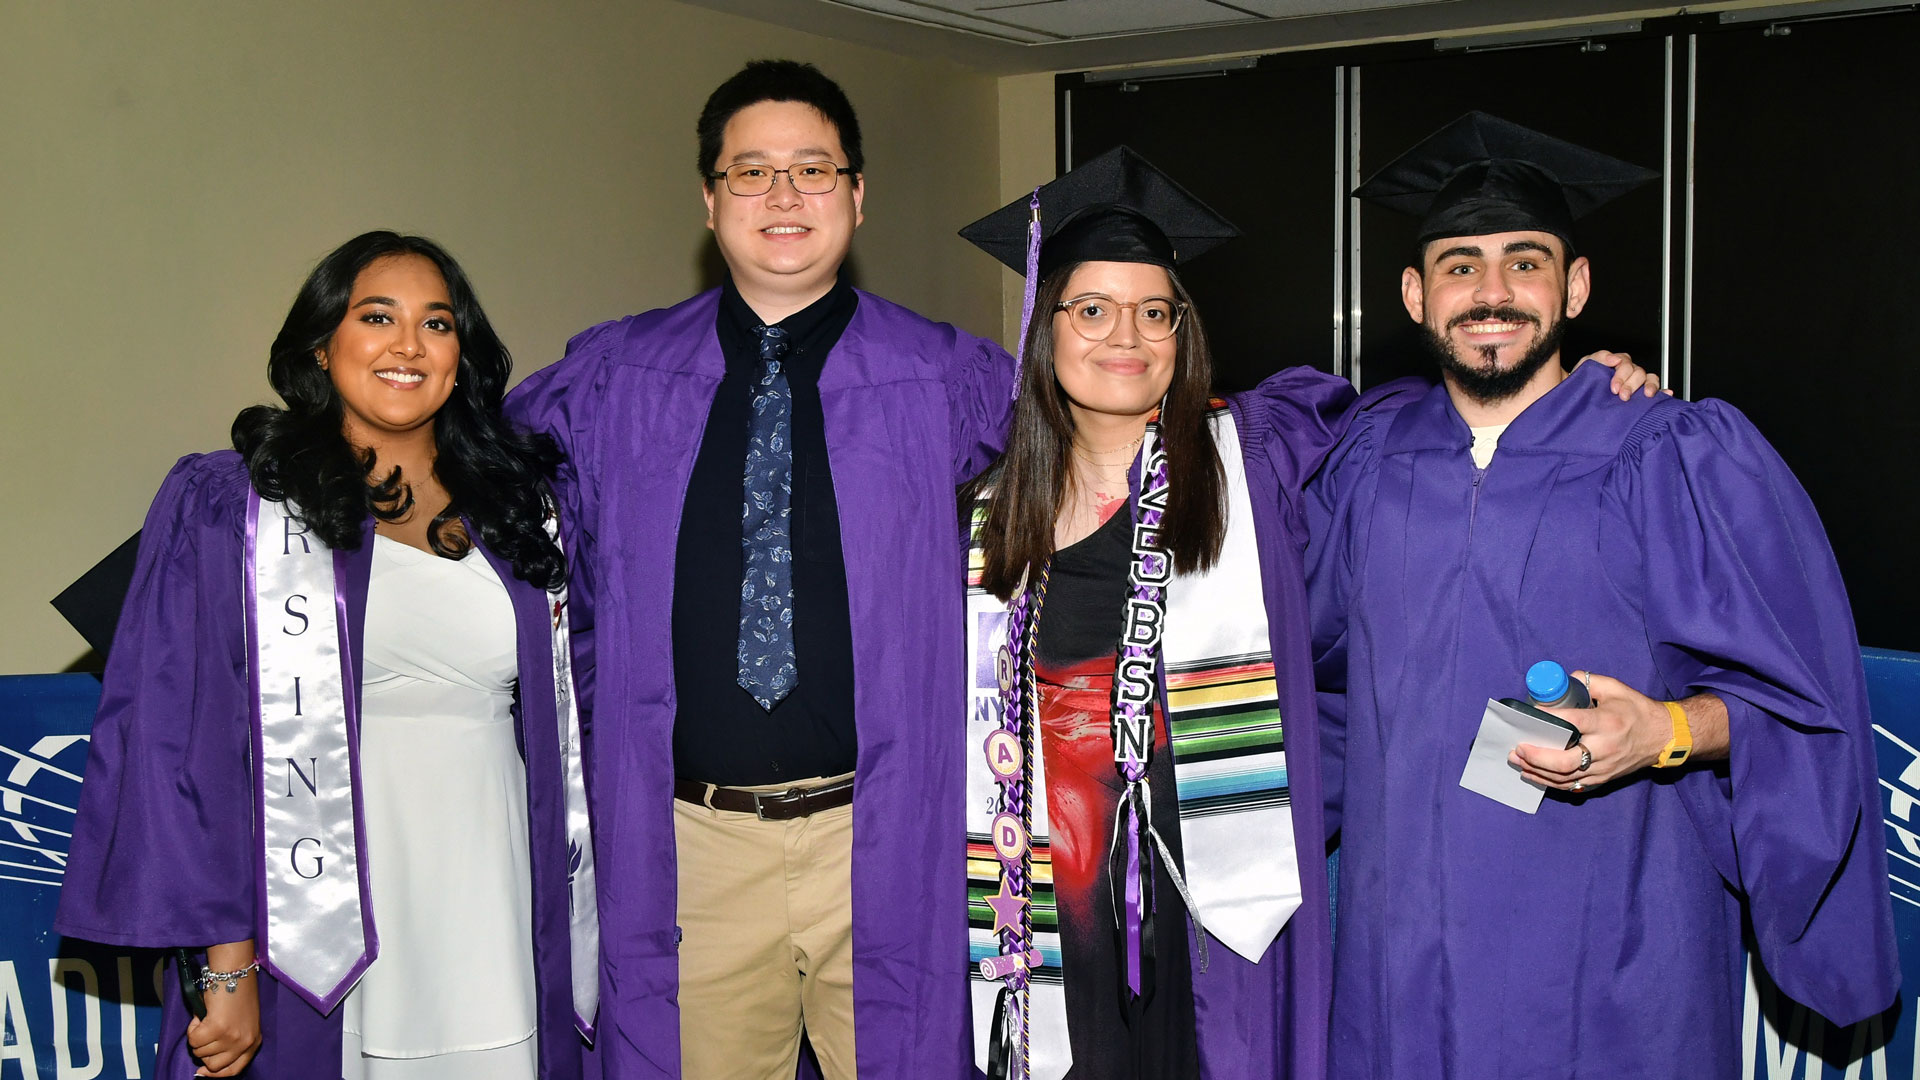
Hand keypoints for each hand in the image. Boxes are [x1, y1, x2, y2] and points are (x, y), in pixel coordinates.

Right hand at [188, 943, 262, 1076]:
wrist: (235, 974)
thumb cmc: (236, 995)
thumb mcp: (241, 1024)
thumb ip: (231, 1043)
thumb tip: (205, 1066)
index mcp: (253, 1042)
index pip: (234, 1070)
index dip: (216, 1073)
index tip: (202, 1070)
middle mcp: (245, 1042)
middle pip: (213, 1065)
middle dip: (203, 1050)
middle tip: (205, 1032)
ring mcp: (232, 1037)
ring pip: (200, 1051)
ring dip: (197, 1037)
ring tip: (206, 1019)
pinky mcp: (218, 1029)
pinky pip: (194, 1040)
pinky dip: (192, 1028)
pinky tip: (201, 1016)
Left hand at [1509, 672, 1672, 792]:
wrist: (1664, 737)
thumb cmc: (1637, 711)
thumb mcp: (1616, 688)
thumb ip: (1588, 682)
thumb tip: (1561, 680)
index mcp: (1607, 722)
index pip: (1574, 722)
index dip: (1550, 719)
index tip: (1530, 715)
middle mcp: (1605, 748)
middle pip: (1566, 761)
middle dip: (1537, 756)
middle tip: (1517, 748)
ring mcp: (1604, 767)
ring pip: (1566, 777)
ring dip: (1538, 771)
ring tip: (1517, 761)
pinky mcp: (1603, 778)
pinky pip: (1573, 785)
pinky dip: (1551, 783)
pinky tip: (1533, 775)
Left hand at [1573, 350, 1673, 400]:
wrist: (1578, 397)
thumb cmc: (1583, 381)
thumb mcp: (1586, 365)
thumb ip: (1600, 357)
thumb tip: (1615, 358)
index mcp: (1618, 362)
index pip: (1626, 363)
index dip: (1621, 376)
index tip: (1613, 388)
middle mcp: (1629, 371)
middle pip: (1638, 372)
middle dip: (1632, 384)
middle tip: (1623, 396)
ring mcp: (1637, 382)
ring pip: (1650, 378)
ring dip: (1650, 386)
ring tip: (1646, 395)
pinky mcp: (1642, 394)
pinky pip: (1657, 390)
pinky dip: (1663, 391)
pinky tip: (1666, 395)